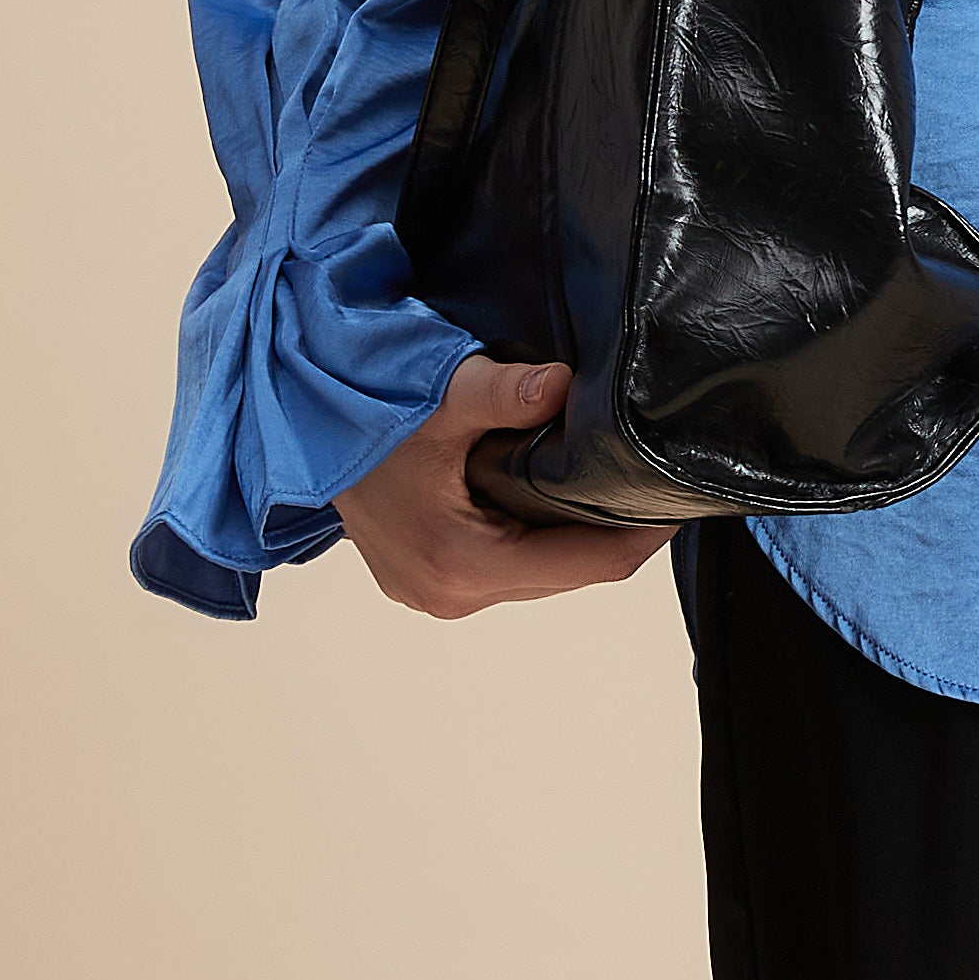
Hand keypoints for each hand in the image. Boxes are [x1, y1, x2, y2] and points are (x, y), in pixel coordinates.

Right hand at [333, 355, 674, 617]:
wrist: (296, 436)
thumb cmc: (362, 417)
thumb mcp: (437, 398)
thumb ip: (501, 392)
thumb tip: (564, 383)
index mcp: (461, 563)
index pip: (589, 565)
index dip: (644, 534)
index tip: (682, 500)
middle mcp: (453, 595)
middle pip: (571, 574)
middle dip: (617, 532)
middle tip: (656, 481)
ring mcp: (440, 596)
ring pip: (545, 575)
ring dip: (577, 537)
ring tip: (613, 484)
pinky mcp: (433, 585)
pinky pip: (513, 571)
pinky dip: (540, 539)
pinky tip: (555, 496)